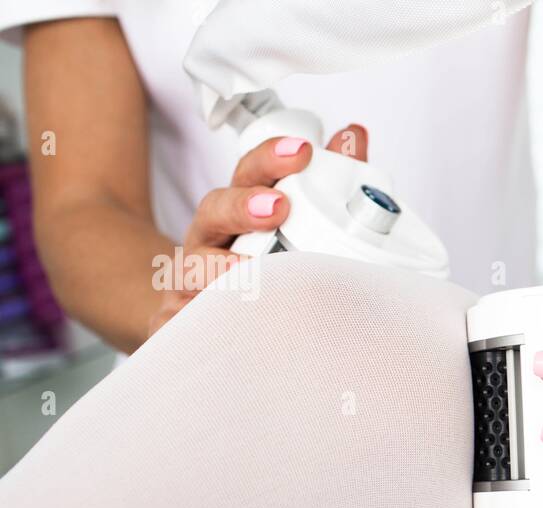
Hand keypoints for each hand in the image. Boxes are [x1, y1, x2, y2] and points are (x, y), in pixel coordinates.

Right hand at [146, 124, 369, 337]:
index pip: (250, 174)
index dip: (272, 160)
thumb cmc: (254, 267)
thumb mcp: (286, 222)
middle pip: (215, 210)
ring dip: (220, 267)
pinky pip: (177, 320)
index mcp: (239, 211)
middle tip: (278, 207)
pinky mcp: (175, 321)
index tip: (302, 152)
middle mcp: (210, 239)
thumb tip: (353, 136)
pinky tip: (212, 321)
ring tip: (248, 271)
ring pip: (193, 267)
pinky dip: (190, 319)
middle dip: (244, 206)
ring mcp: (187, 280)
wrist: (195, 315)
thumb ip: (326, 179)